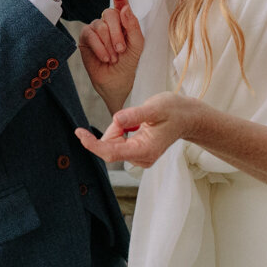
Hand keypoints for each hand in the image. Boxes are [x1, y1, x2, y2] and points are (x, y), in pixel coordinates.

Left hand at [74, 91, 195, 167]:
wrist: (186, 117)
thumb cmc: (173, 111)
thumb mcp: (155, 107)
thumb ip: (134, 115)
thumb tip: (116, 119)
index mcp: (145, 150)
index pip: (111, 152)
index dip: (92, 144)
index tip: (79, 133)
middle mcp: (141, 158)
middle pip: (110, 146)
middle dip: (114, 129)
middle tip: (131, 116)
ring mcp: (139, 158)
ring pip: (113, 144)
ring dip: (119, 129)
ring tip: (139, 120)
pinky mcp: (137, 153)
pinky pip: (119, 143)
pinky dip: (122, 131)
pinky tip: (138, 126)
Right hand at [78, 0, 143, 112]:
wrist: (117, 81)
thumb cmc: (128, 62)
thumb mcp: (136, 45)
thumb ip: (132, 26)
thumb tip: (124, 8)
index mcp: (124, 20)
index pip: (121, 3)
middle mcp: (109, 21)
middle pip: (110, 14)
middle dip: (117, 33)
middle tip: (121, 50)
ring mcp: (96, 28)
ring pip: (101, 26)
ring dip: (109, 44)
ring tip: (114, 58)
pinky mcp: (85, 37)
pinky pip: (91, 35)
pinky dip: (100, 48)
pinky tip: (105, 58)